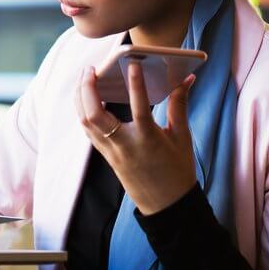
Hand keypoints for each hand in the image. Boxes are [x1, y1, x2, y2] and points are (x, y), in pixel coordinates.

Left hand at [74, 62, 196, 214]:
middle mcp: (124, 145)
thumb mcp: (182, 138)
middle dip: (87, 88)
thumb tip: (187, 79)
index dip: (136, 84)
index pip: (139, 107)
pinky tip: (87, 99)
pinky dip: (84, 111)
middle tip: (90, 68)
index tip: (132, 64)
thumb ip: (179, 105)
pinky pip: (88, 130)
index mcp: (148, 140)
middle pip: (95, 115)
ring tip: (85, 78)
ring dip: (81, 98)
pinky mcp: (106, 156)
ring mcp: (112, 152)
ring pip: (86, 122)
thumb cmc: (177, 171)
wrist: (166, 206)